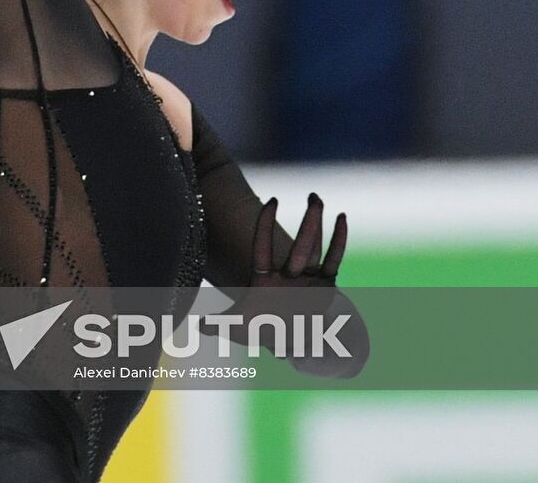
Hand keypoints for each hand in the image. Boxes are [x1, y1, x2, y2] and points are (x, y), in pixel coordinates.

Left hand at [201, 195, 367, 377]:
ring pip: (314, 246)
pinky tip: (341, 218)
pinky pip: (334, 260)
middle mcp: (285, 272)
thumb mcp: (240, 327)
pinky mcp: (325, 284)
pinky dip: (338, 240)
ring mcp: (306, 276)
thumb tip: (196, 327)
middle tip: (312, 193)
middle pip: (296, 243)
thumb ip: (221, 324)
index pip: (263, 247)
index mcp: (263, 277)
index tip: (272, 200)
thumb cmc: (266, 331)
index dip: (266, 225)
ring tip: (318, 198)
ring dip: (317, 223)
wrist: (294, 343)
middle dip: (306, 220)